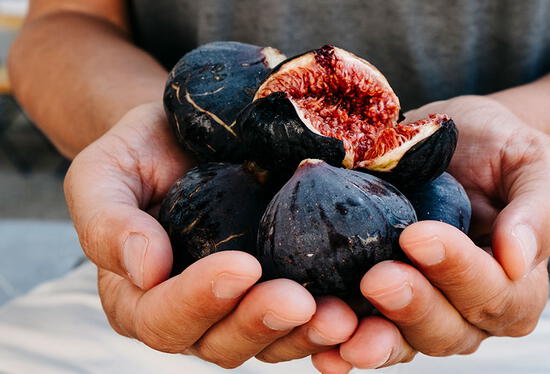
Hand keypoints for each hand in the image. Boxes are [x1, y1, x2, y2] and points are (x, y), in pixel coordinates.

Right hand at [64, 102, 357, 367]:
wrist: (186, 136)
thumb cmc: (141, 153)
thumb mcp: (104, 173)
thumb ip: (106, 221)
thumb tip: (144, 270)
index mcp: (139, 296)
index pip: (162, 317)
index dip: (200, 300)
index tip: (240, 266)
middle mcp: (192, 313)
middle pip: (220, 342)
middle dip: (260, 324)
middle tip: (298, 300)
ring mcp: (240, 307)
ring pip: (270, 343)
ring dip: (305, 335)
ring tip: (341, 314)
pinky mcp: (280, 288)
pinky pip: (305, 322)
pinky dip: (331, 325)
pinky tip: (361, 312)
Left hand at [312, 95, 549, 371]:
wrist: (460, 143)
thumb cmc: (503, 152)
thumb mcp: (537, 164)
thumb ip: (540, 211)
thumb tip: (519, 260)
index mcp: (517, 287)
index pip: (493, 292)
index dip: (457, 270)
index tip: (419, 236)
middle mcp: (470, 312)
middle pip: (445, 328)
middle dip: (410, 306)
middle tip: (377, 278)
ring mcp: (423, 313)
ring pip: (402, 342)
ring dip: (370, 337)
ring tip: (337, 322)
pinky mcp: (382, 306)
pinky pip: (364, 333)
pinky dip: (340, 343)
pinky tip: (319, 343)